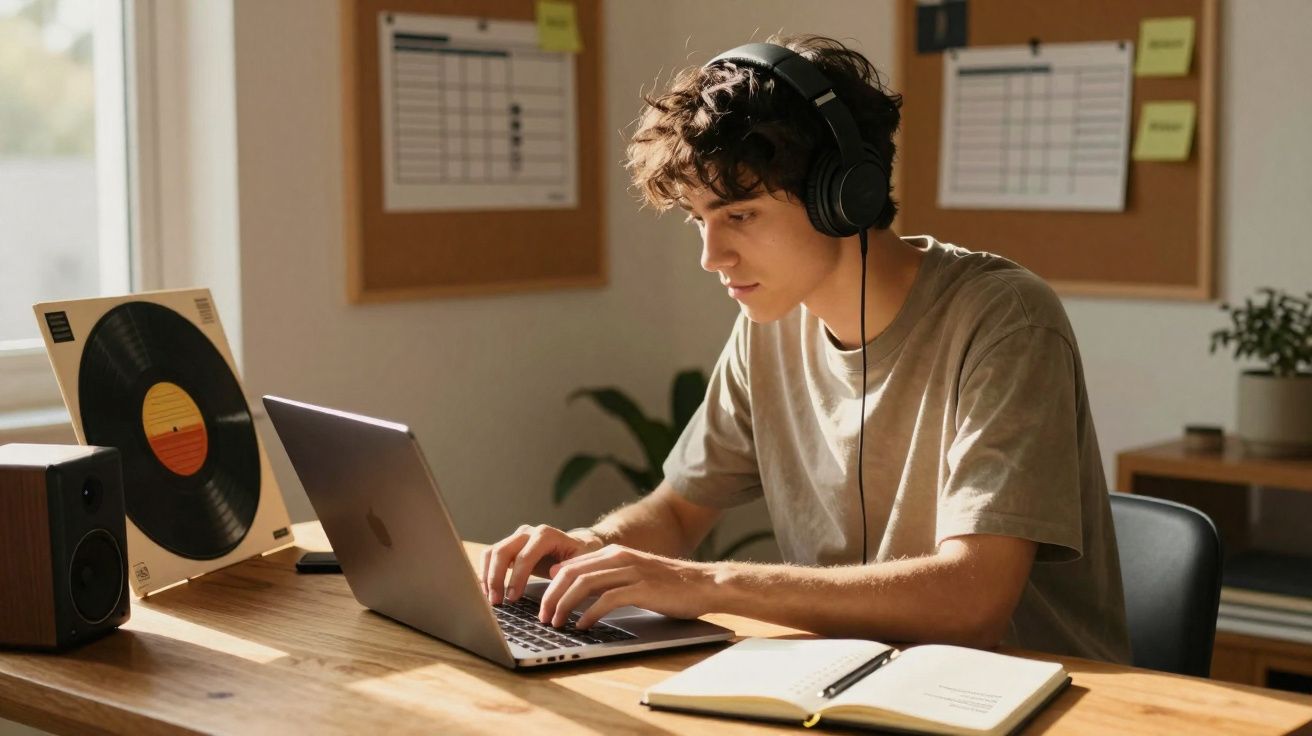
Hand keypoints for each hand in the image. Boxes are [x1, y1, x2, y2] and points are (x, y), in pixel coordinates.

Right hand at [480, 524, 603, 604]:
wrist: (578, 546)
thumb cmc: (581, 557)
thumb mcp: (582, 562)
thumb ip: (569, 567)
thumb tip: (552, 574)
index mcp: (546, 535)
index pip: (525, 555)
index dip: (517, 577)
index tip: (513, 598)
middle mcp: (528, 532)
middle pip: (503, 551)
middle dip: (496, 577)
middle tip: (497, 601)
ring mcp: (516, 538)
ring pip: (493, 552)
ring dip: (487, 576)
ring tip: (491, 599)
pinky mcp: (509, 546)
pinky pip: (490, 556)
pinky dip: (485, 573)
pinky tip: (487, 591)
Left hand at [537, 545, 716, 629]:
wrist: (704, 584)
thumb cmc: (669, 584)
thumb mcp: (633, 574)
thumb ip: (606, 576)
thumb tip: (574, 588)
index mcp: (614, 553)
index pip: (571, 566)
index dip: (551, 586)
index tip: (541, 605)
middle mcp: (619, 558)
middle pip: (572, 574)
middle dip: (552, 597)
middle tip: (543, 617)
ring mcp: (631, 572)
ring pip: (584, 585)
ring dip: (565, 605)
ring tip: (556, 623)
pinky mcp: (642, 588)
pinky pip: (607, 600)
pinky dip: (590, 613)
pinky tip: (582, 625)